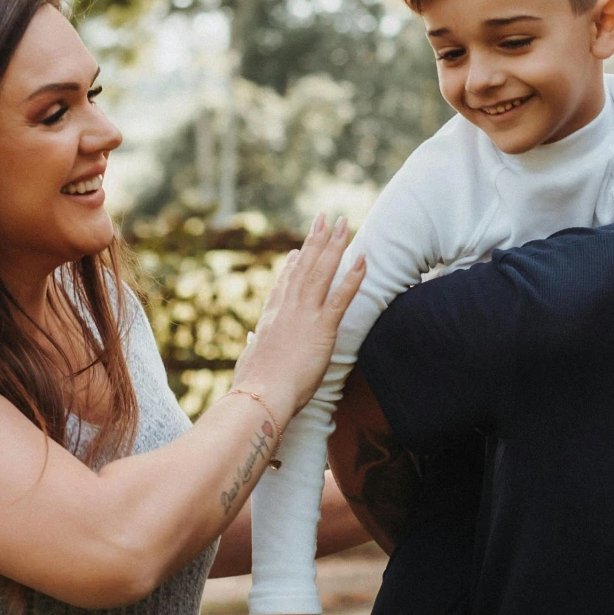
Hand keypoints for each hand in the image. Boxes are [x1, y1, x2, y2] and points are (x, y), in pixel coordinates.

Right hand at [231, 215, 364, 415]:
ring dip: (335, 246)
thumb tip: (252, 343)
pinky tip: (363, 258)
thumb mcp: (250, 361)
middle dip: (316, 241)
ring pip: (322, 273)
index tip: (298, 250)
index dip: (292, 266)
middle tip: (324, 219)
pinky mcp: (322, 328)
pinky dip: (353, 276)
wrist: (260, 395)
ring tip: (343, 224)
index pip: (283, 285)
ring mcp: (304, 316)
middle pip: (303, 268)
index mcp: (269, 319)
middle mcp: (286, 310)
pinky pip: (341, 297)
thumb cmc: (253, 387)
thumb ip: (255, 348)